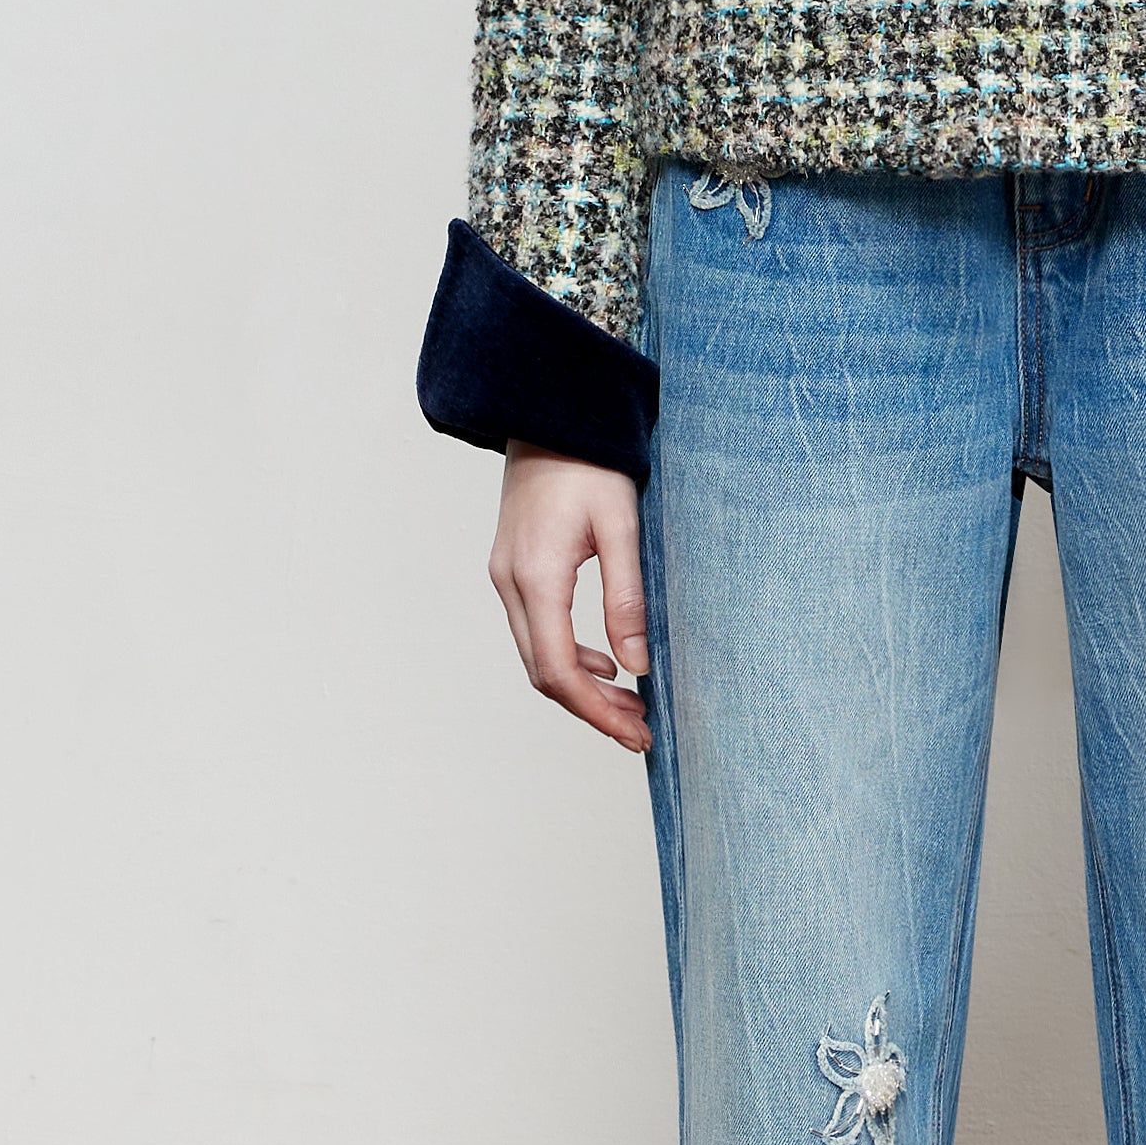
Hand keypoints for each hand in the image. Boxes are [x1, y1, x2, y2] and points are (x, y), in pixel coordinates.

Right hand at [490, 442, 653, 751]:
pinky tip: (604, 661)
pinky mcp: (512, 568)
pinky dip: (568, 656)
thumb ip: (627, 599)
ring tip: (629, 703)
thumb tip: (636, 666)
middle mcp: (511, 584)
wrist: (548, 412)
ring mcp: (506, 576)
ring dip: (580, 687)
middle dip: (591, 709)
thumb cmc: (590, 462)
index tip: (635, 732)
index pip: (560, 670)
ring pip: (536, 656)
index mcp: (537, 577)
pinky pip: (535, 630)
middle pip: (544, 673)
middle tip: (639, 729)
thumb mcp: (622, 526)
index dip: (596, 711)